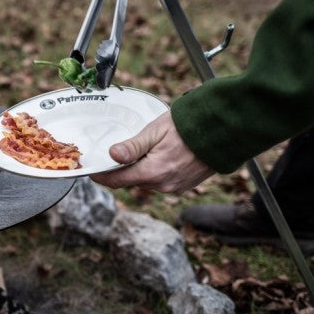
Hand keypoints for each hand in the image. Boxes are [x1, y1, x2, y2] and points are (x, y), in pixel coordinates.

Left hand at [90, 111, 214, 193]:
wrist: (223, 131)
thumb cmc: (189, 126)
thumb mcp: (155, 131)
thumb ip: (133, 146)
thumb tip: (112, 155)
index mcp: (153, 173)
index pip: (116, 180)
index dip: (100, 176)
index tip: (90, 170)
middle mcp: (162, 185)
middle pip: (130, 180)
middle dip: (120, 170)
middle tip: (110, 155)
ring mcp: (174, 187)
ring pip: (145, 181)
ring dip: (138, 169)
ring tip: (138, 151)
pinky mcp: (183, 186)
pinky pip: (160, 181)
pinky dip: (153, 171)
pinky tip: (157, 156)